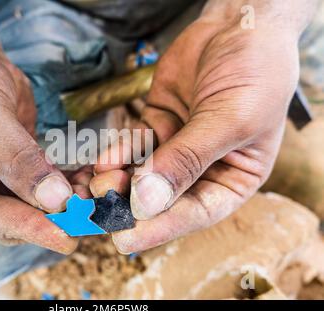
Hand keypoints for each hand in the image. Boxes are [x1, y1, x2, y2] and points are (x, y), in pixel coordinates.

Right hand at [0, 41, 77, 253]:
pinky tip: (90, 182)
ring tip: (95, 200)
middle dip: (48, 219)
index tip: (63, 237)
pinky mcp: (11, 173)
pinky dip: (66, 186)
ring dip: (63, 204)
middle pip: (6, 215)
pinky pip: (41, 186)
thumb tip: (58, 200)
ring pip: (28, 205)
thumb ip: (18, 159)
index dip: (22, 227)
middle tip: (88, 221)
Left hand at [92, 13, 300, 252]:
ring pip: (143, 172)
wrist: (239, 24)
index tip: (125, 240)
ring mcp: (177, 146)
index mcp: (233, 177)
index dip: (161, 227)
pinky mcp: (157, 124)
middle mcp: (203, 168)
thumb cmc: (256, 71)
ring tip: (99, 182)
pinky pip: (134, 144)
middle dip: (131, 204)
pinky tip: (104, 159)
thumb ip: (188, 160)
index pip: (196, 212)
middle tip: (101, 208)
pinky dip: (118, 152)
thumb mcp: (231, 120)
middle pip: (164, 197)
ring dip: (119, 180)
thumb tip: (147, 202)